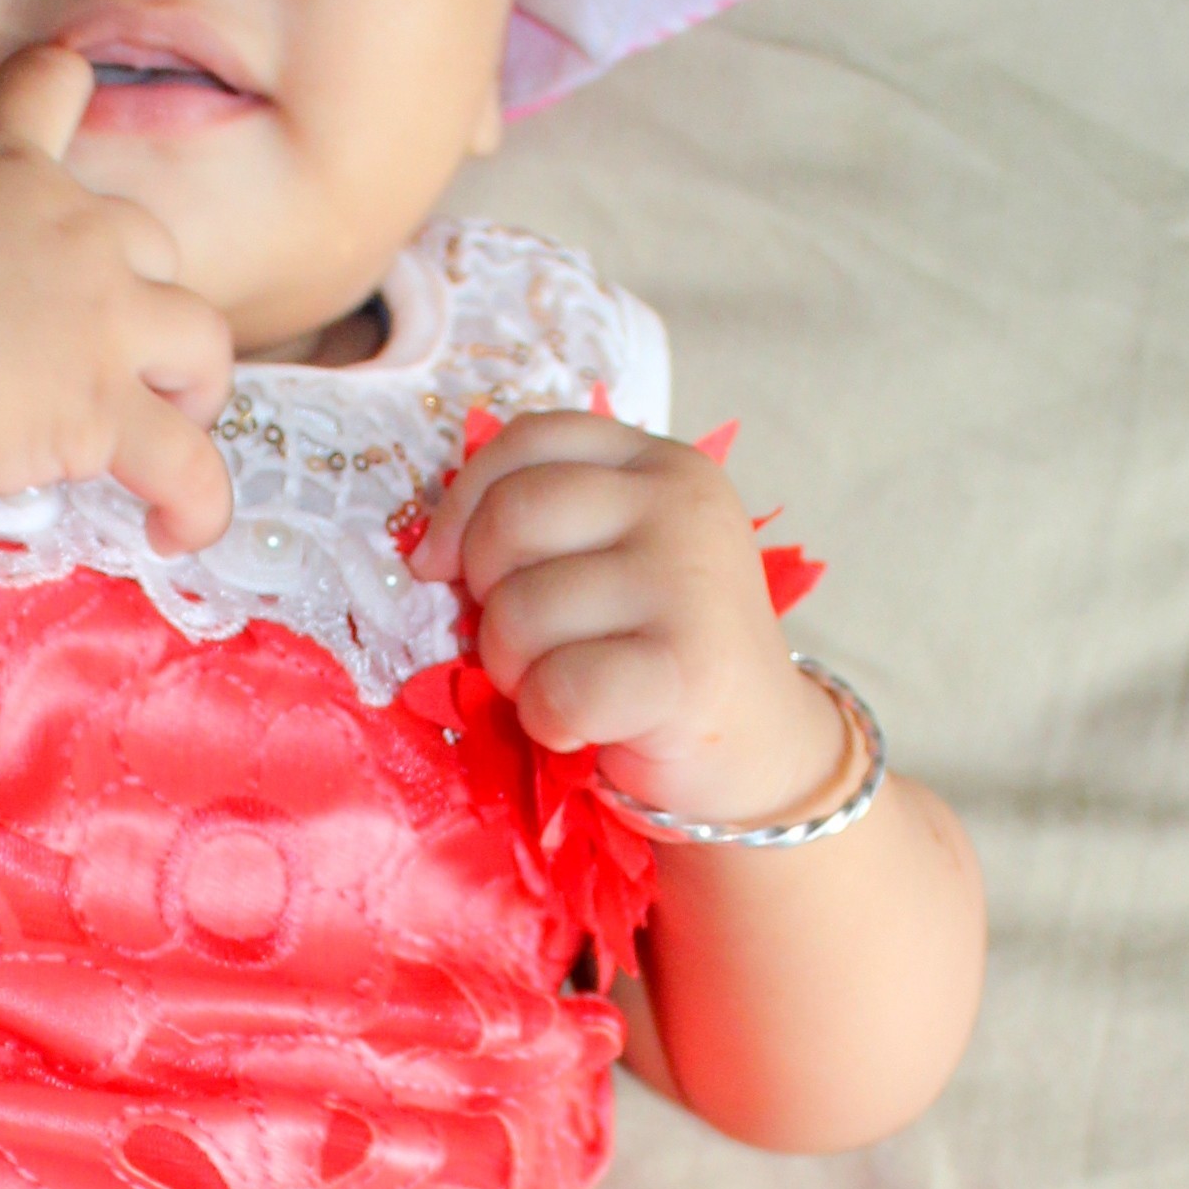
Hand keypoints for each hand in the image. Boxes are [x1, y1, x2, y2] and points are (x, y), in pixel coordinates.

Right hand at [0, 44, 236, 568]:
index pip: (53, 86)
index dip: (70, 104)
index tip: (65, 148)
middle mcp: (69, 223)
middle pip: (151, 242)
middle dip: (137, 294)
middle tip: (101, 352)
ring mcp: (100, 316)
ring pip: (204, 341)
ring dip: (193, 386)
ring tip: (167, 427)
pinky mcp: (104, 409)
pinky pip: (188, 461)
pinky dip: (196, 501)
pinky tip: (177, 531)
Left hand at [410, 408, 839, 827]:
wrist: (760, 748)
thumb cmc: (661, 653)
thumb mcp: (612, 559)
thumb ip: (545, 526)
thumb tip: (428, 552)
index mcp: (660, 464)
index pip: (529, 440)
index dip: (464, 502)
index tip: (444, 565)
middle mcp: (681, 506)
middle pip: (512, 517)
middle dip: (486, 594)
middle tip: (523, 643)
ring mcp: (689, 583)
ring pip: (521, 610)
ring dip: (515, 670)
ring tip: (564, 685)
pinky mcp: (686, 669)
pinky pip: (557, 689)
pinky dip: (549, 722)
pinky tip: (584, 728)